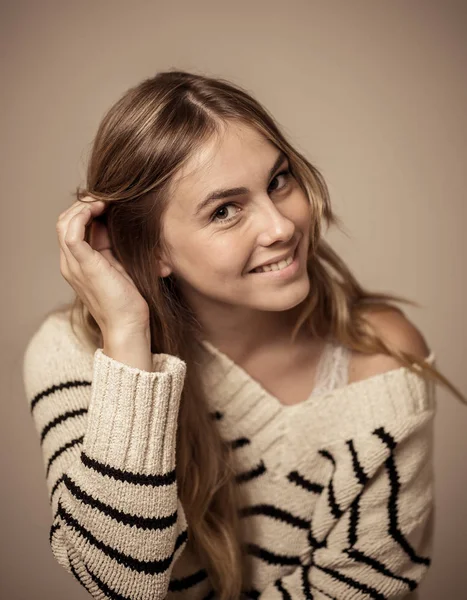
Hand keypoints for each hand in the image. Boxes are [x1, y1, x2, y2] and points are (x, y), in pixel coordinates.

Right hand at [56, 197, 149, 335]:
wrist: (128, 325)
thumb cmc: (129, 300)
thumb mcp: (119, 266)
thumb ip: (111, 248)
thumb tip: (114, 224)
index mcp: (78, 264)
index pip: (72, 228)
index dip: (86, 211)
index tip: (108, 202)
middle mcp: (70, 263)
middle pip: (64, 222)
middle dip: (83, 205)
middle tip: (106, 197)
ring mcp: (73, 264)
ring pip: (64, 223)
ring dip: (83, 206)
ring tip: (103, 200)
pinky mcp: (83, 265)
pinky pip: (72, 232)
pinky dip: (82, 215)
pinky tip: (99, 208)